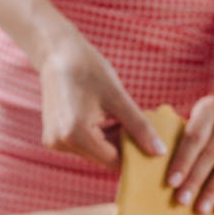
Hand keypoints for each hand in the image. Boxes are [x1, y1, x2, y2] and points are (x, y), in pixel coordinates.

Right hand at [39, 34, 165, 169]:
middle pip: (103, 158)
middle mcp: (60, 143)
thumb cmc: (88, 69)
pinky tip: (104, 117)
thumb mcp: (118, 98)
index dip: (135, 155)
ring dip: (111, 140)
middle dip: (123, 145)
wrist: (57, 54)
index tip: (153, 148)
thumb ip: (140, 127)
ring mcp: (54, 142)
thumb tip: (160, 152)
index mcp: (75, 134)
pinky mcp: (53, 138)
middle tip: (139, 127)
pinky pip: (84, 145)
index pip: (113, 160)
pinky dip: (98, 136)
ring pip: (94, 152)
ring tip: (119, 117)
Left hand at [168, 93, 213, 213]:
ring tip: (201, 209)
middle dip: (195, 179)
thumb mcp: (203, 118)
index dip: (183, 160)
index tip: (171, 183)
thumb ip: (189, 138)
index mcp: (211, 108)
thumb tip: (171, 177)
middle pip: (212, 153)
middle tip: (182, 201)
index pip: (195, 137)